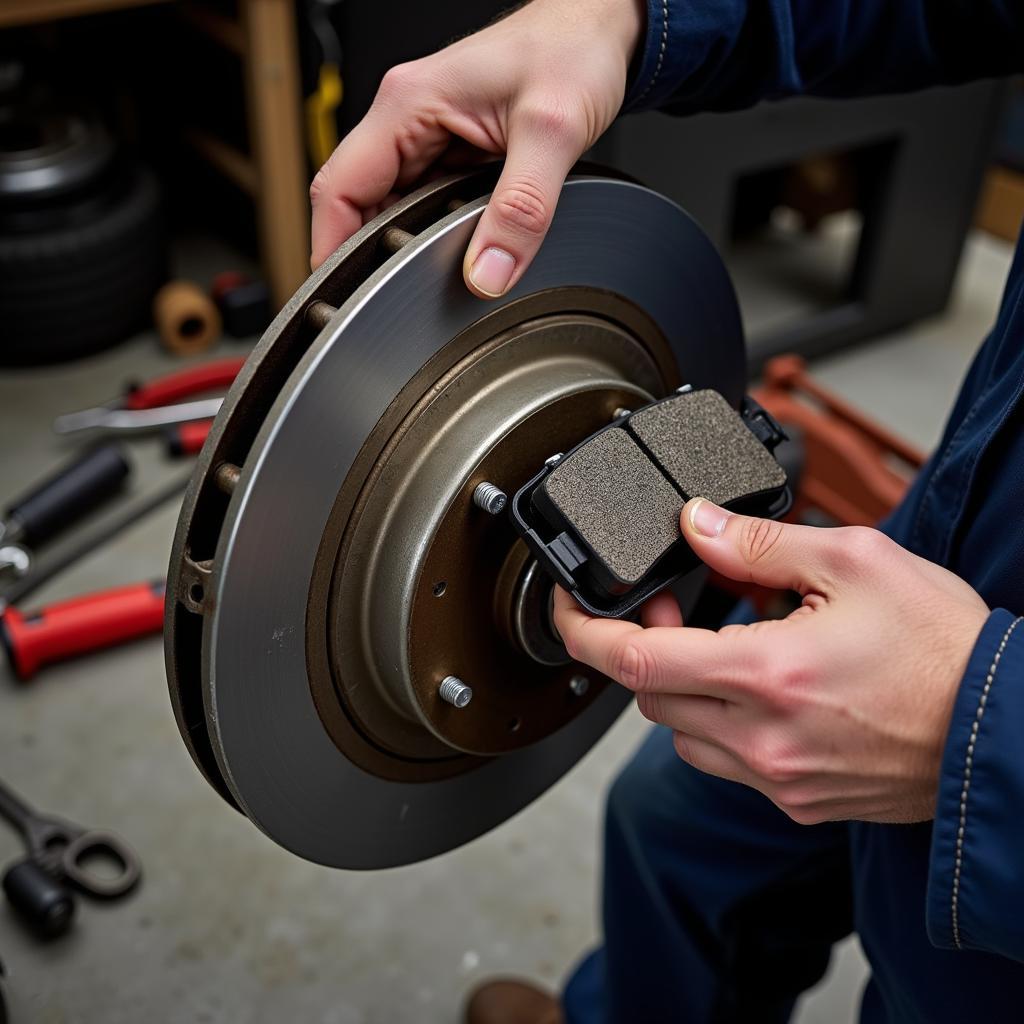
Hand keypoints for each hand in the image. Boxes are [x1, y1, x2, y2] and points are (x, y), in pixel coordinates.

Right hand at [309, 0, 644, 295]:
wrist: (598, 30)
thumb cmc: (573, 49)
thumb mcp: (554, 131)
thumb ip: (522, 208)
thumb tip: (488, 272)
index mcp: (409, 103)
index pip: (338, 185)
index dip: (330, 247)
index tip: (341, 296)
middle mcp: (408, 117)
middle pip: (356, 202)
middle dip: (366, 255)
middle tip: (385, 304)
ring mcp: (427, 135)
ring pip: (389, 205)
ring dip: (398, 246)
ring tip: (417, 285)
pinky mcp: (450, 150)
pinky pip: (422, 202)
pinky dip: (428, 234)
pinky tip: (446, 257)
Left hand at [554, 498, 989, 824]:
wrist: (1007, 729)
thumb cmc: (945, 647)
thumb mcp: (854, 563)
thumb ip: (758, 545)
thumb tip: (696, 524)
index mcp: (767, 676)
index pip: (632, 661)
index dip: (582, 631)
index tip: (570, 607)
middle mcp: (763, 740)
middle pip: (647, 697)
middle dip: (641, 648)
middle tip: (674, 608)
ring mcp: (779, 778)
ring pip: (680, 734)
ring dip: (678, 686)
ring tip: (721, 643)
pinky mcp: (798, 799)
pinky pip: (724, 762)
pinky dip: (717, 720)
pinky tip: (756, 686)